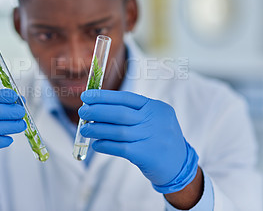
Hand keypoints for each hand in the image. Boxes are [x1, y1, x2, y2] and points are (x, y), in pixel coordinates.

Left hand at [79, 89, 197, 193]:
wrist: (180, 166)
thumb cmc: (160, 139)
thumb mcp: (154, 119)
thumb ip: (132, 113)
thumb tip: (98, 109)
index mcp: (155, 107)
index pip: (126, 98)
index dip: (104, 97)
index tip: (87, 96)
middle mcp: (154, 120)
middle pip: (119, 113)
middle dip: (97, 111)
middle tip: (82, 112)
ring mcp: (151, 137)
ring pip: (117, 131)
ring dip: (97, 129)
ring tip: (84, 129)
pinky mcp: (146, 155)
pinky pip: (120, 148)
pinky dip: (105, 145)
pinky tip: (96, 144)